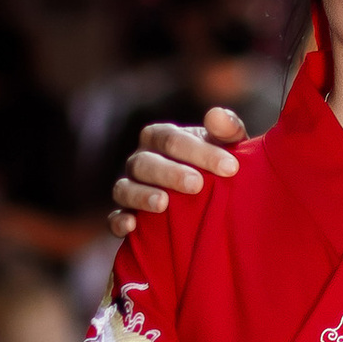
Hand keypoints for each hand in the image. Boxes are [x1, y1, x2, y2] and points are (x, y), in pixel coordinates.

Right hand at [112, 105, 248, 234]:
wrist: (213, 200)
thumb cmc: (218, 167)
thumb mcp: (228, 148)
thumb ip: (227, 131)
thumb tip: (217, 116)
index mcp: (160, 138)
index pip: (172, 139)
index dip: (199, 151)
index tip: (230, 167)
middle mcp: (140, 160)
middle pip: (145, 162)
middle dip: (170, 173)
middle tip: (196, 185)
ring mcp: (129, 188)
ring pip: (125, 188)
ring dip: (142, 195)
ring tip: (163, 204)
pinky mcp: (124, 216)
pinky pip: (113, 218)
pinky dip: (118, 221)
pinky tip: (132, 225)